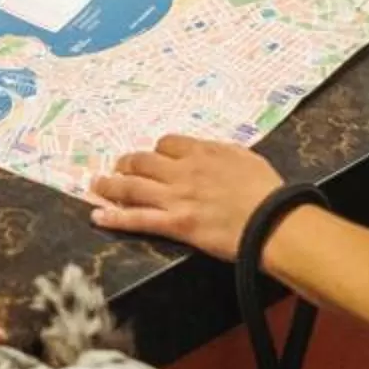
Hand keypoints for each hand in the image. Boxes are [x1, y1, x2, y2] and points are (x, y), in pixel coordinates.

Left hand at [88, 134, 284, 260]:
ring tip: (96, 185)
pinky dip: (114, 217)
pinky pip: (137, 219)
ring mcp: (175, 198)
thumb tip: (210, 153)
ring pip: (131, 187)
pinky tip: (98, 216)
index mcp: (202, 153)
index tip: (154, 156)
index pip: (166, 143)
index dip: (156, 150)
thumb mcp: (247, 158)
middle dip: (126, 163)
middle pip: (142, 161)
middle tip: (118, 167)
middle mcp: (182, 171)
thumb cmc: (267, 191)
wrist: (272, 221)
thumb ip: (223, 153)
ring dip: (109, 185)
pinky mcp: (174, 225)